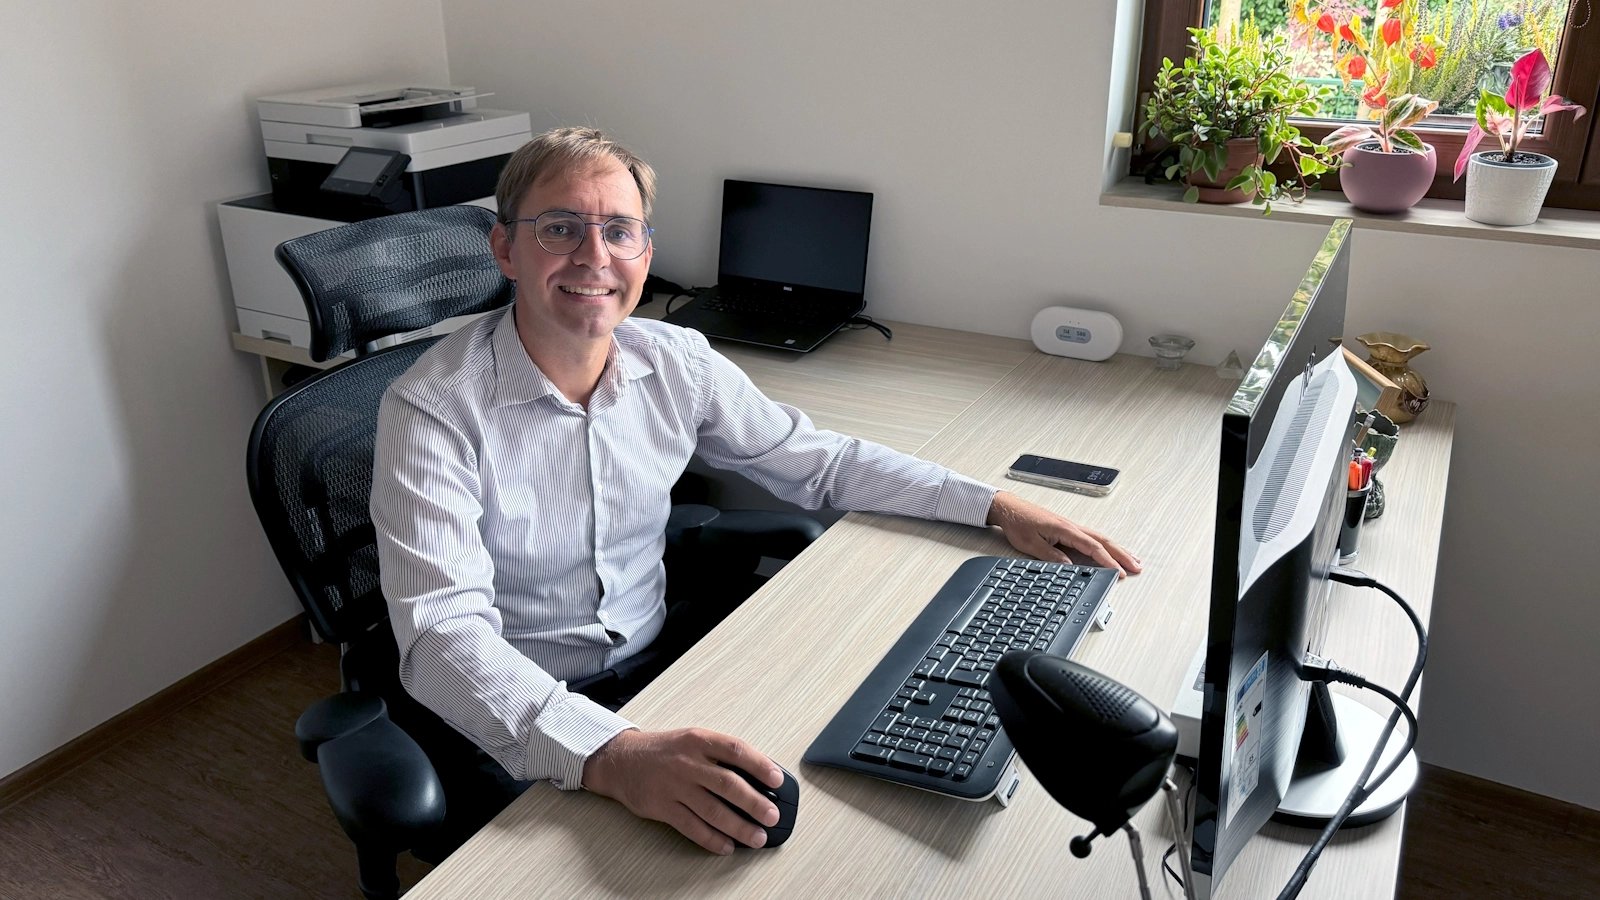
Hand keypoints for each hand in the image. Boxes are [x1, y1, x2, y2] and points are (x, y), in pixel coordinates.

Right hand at [581, 727, 783, 853]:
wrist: (622, 759)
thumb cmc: (665, 751)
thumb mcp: (693, 740)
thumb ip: (720, 754)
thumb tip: (758, 776)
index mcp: (699, 740)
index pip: (735, 750)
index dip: (759, 764)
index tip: (778, 779)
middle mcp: (687, 762)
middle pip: (727, 783)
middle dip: (754, 802)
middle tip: (772, 816)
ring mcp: (674, 786)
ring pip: (712, 810)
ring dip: (738, 826)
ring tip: (756, 837)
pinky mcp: (662, 808)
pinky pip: (692, 827)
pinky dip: (712, 839)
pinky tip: (727, 845)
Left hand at [986, 491, 1142, 576]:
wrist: (1009, 508)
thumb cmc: (1018, 523)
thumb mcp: (1031, 544)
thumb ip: (1051, 556)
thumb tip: (1070, 568)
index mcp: (1065, 529)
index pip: (1092, 547)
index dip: (1107, 561)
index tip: (1118, 572)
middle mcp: (1072, 527)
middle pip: (1104, 541)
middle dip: (1122, 555)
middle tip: (1137, 567)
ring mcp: (1071, 527)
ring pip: (1101, 539)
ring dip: (1118, 550)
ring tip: (1133, 560)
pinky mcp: (1068, 529)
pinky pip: (1092, 538)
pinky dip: (1106, 546)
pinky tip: (1110, 551)